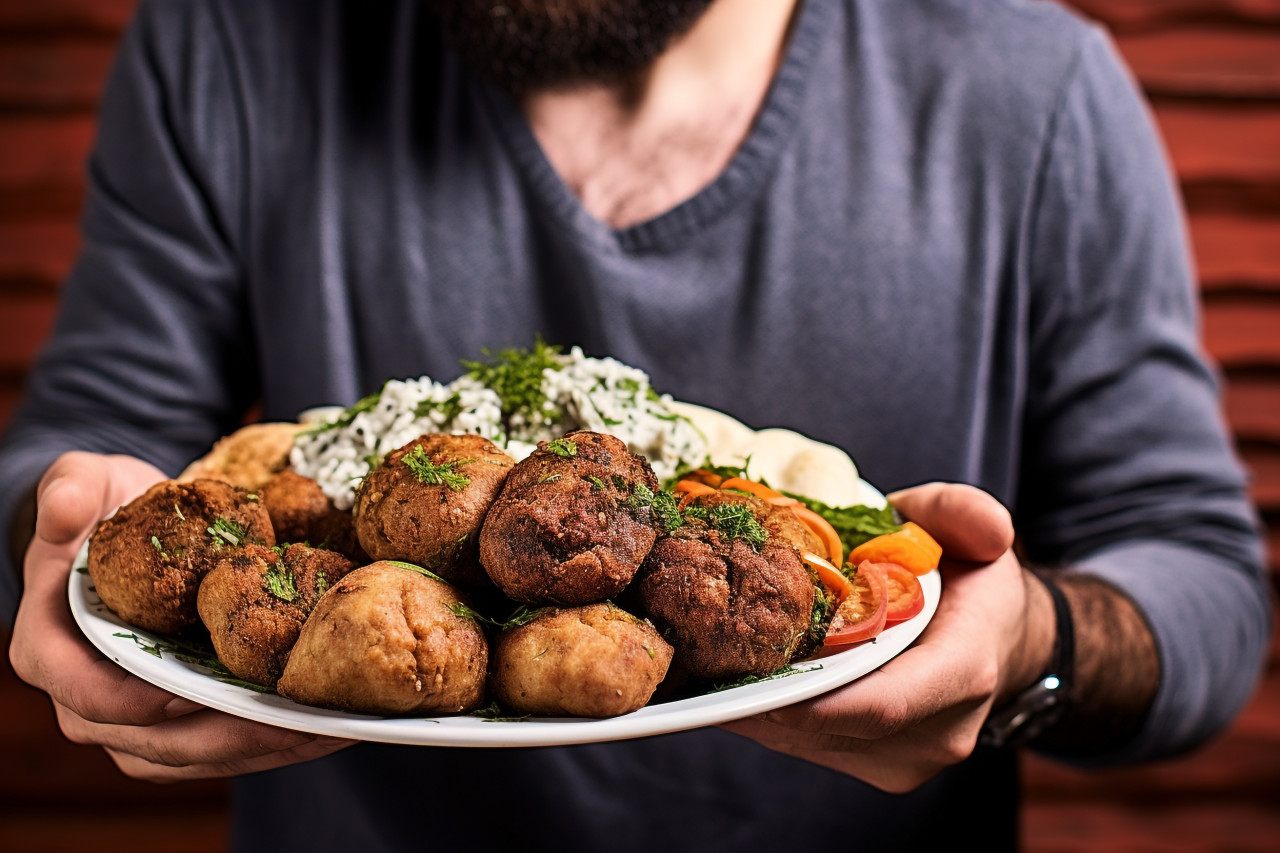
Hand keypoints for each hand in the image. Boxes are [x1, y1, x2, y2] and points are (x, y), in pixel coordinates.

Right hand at [8, 451, 353, 781]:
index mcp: (53, 649)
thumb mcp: (83, 483)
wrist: (130, 529)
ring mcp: (139, 717)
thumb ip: (68, 490)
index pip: (89, 696)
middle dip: (225, 737)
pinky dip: (275, 742)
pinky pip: (223, 748)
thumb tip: (67, 506)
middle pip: (155, 742)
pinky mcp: (182, 720)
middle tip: (288, 719)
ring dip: (262, 748)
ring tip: (322, 727)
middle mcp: (89, 699)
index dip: (139, 702)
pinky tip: (325, 725)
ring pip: (195, 756)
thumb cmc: (104, 507)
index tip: (195, 690)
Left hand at [720, 482, 1052, 792]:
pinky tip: (739, 675)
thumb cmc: (972, 582)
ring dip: (756, 706)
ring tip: (711, 659)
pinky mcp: (876, 766)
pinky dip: (769, 713)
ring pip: (809, 740)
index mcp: (964, 672)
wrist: (994, 641)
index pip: (886, 704)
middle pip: (830, 726)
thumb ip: (964, 513)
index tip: (754, 685)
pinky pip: (808, 744)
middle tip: (702, 656)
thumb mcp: (971, 532)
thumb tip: (985, 527)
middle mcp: (937, 731)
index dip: (816, 702)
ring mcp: (904, 759)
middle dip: (762, 696)